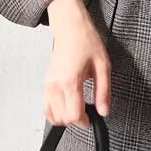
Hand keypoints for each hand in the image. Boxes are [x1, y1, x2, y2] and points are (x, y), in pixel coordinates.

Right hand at [43, 0, 111, 126]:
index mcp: (70, 81)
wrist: (71, 28)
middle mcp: (55, 85)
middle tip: (88, 112)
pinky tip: (68, 106)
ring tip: (79, 108)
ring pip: (52, 116)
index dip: (85, 122)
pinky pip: (46, 107)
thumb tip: (104, 110)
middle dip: (76, 120)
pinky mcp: (46, 83)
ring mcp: (48, 84)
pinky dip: (56, 112)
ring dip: (66, 117)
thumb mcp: (103, 66)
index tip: (92, 119)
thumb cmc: (86, 42)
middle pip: (62, 118)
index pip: (73, 115)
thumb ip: (103, 91)